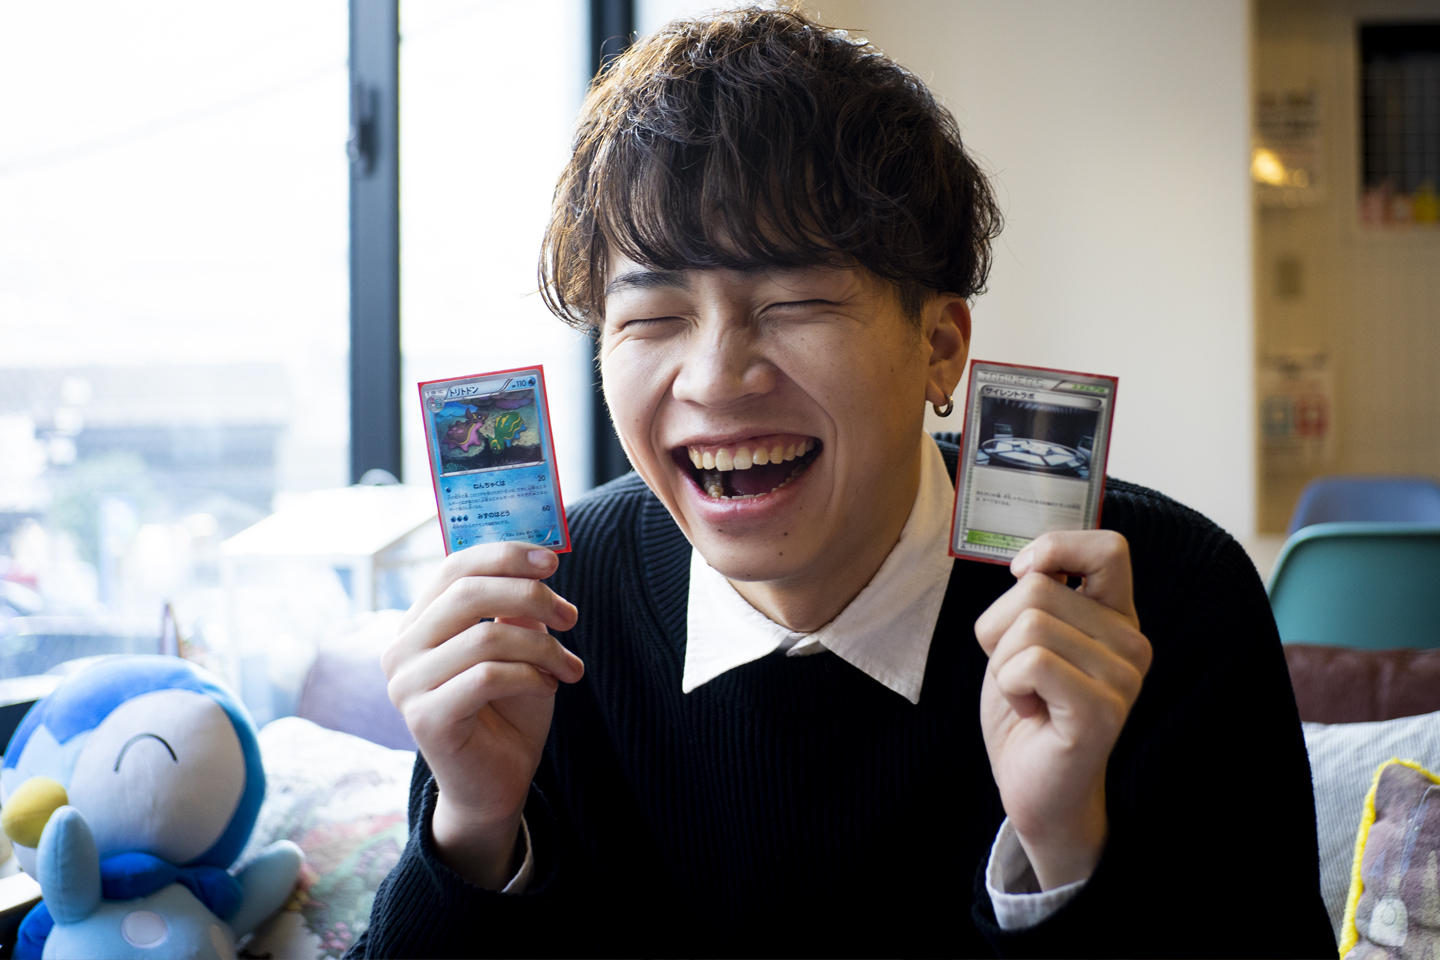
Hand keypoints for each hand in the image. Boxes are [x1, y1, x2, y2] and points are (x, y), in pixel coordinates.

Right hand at [382, 541, 582, 888]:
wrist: (496, 784)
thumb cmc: (507, 711)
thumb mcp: (520, 650)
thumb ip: (517, 611)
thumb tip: (534, 566)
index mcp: (418, 623)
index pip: (454, 568)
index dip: (505, 555)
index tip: (553, 559)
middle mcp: (400, 649)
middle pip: (468, 592)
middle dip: (531, 595)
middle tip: (572, 615)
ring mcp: (406, 685)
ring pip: (486, 636)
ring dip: (543, 647)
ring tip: (569, 667)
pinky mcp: (425, 719)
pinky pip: (487, 677)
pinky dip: (530, 676)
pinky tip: (549, 687)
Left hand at [972, 530, 1150, 889]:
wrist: (1034, 786)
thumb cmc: (1027, 706)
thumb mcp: (1027, 635)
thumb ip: (1039, 594)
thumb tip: (1028, 563)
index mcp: (1117, 616)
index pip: (1109, 547)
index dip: (1055, 548)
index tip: (1023, 576)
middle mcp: (1132, 642)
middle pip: (1038, 587)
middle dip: (999, 628)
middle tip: (1019, 674)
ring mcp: (1123, 678)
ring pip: (1029, 624)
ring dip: (1002, 663)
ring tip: (1026, 695)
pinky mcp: (1102, 711)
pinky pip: (1031, 663)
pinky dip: (1010, 686)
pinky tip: (1031, 712)